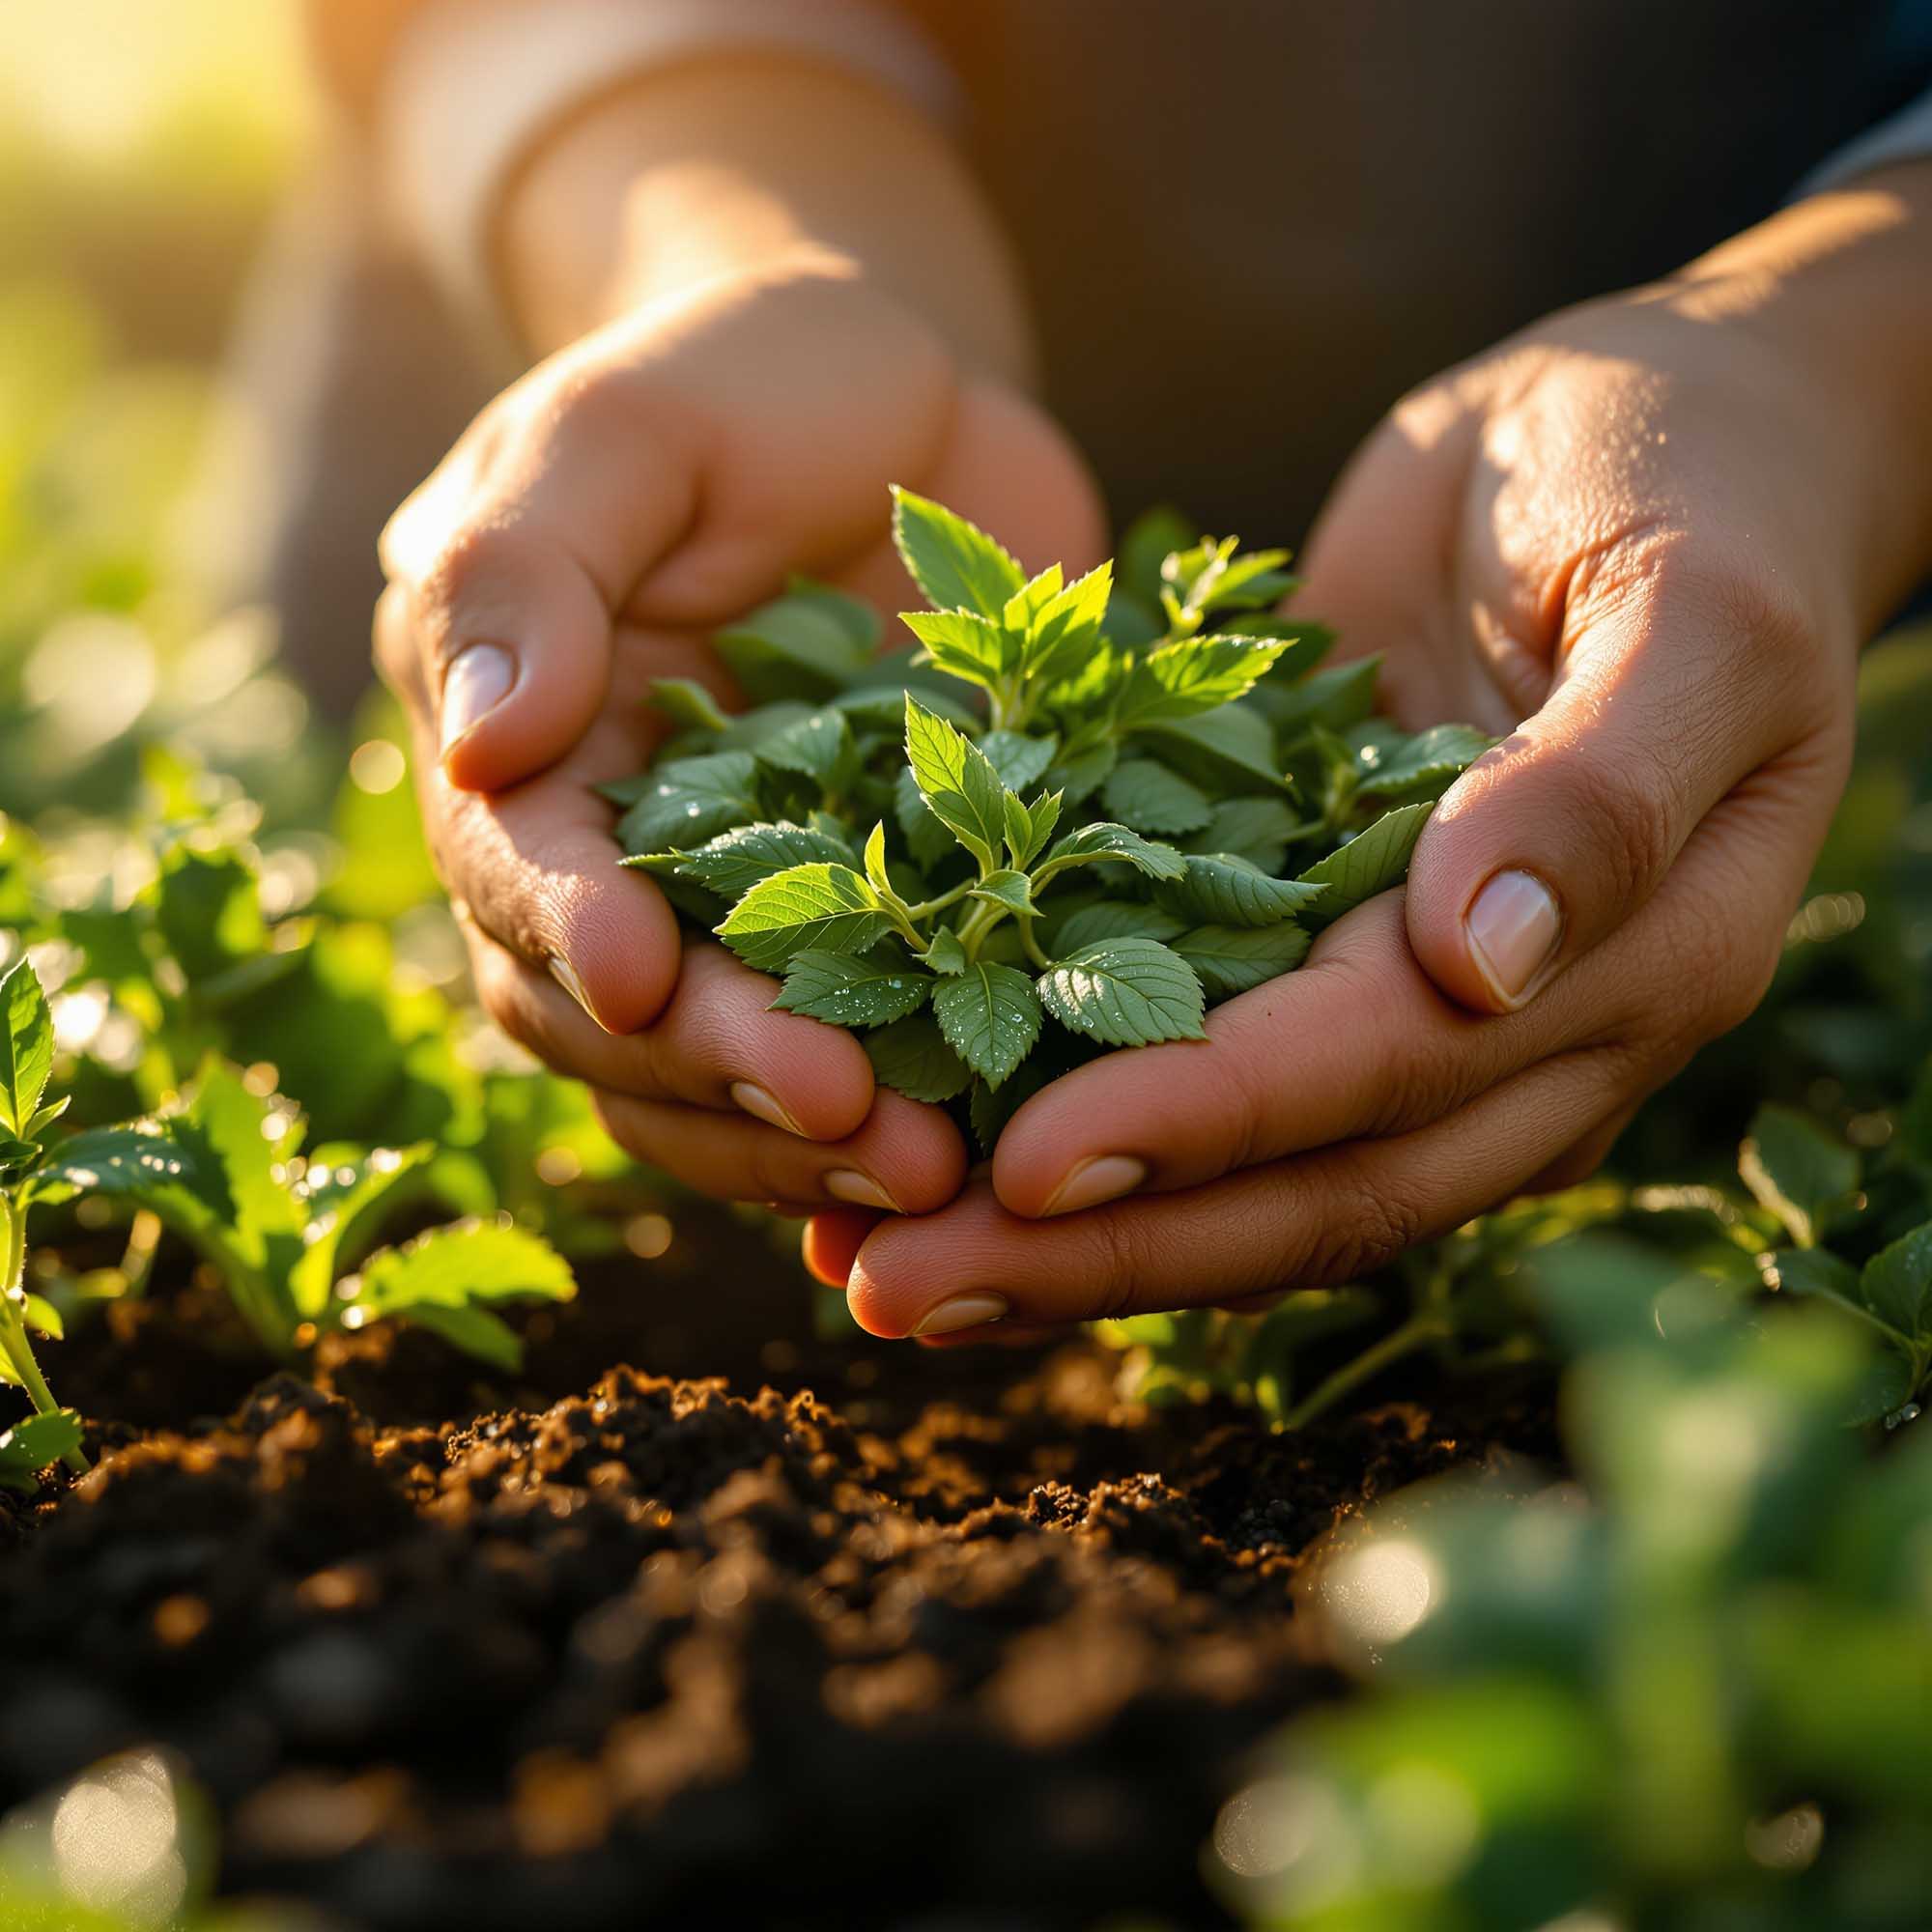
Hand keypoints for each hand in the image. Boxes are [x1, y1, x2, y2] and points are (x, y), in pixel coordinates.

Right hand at [378, 252, 1103, 1213]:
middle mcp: (620, 862)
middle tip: (851, 1116)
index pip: (520, 872)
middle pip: (627, 1020)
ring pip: (734, 1072)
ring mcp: (755, 910)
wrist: (902, 399)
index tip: (647, 983)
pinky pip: (879, 1048)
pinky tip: (980, 1168)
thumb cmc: (740, 379)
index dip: (576, 935)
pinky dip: (907, 1118)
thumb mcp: (624, 428)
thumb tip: (482, 741)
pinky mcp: (886, 923)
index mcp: (526, 752)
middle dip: (727, 1074)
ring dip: (815, 1138)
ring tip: (936, 1171)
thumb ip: (530, 564)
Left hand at [824, 273, 1879, 1337]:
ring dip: (1060, 1238)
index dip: (1211, 1122)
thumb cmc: (1694, 488)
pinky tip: (930, 1157)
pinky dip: (1072, 1124)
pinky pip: (1206, 1075)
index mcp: (1631, 969)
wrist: (1653, 439)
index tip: (1025, 1164)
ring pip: (1243, 1175)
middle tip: (891, 1288)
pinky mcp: (1331, 960)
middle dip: (1096, 1244)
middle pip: (1301, 1190)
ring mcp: (1422, 1016)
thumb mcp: (1691, 611)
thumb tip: (1485, 964)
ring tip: (871, 1273)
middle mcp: (1525, 1039)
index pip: (1387, 1078)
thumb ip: (1606, 787)